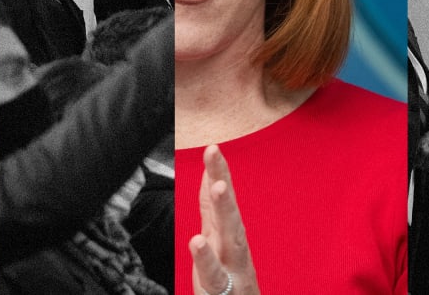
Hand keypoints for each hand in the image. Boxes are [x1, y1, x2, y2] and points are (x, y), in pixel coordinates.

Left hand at [191, 145, 258, 294]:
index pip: (218, 199)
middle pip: (227, 209)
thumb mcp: (218, 239)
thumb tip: (208, 176)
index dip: (217, 173)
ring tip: (216, 186)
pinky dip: (206, 259)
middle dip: (222, 179)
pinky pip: (215, 274)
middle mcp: (232, 247)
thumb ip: (211, 210)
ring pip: (230, 237)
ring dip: (225, 210)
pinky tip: (196, 242)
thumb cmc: (230, 278)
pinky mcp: (223, 289)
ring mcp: (231, 268)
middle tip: (214, 152)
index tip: (212, 147)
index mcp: (226, 234)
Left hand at [416, 130, 428, 172]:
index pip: (418, 164)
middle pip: (425, 167)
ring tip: (428, 164)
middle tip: (423, 163)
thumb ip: (417, 154)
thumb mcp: (419, 144)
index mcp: (423, 151)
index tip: (417, 163)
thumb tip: (415, 164)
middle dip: (423, 166)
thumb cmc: (427, 139)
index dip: (417, 164)